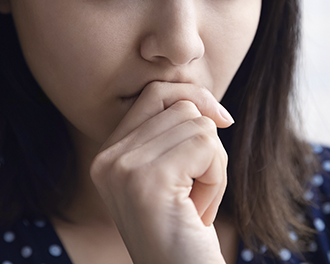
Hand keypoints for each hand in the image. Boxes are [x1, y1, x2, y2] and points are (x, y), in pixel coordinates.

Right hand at [90, 81, 232, 263]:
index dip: (193, 100)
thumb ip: (174, 135)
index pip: (154, 94)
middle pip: (180, 107)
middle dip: (205, 147)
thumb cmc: (184, 235)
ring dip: (213, 167)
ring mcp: (123, 168)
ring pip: (198, 124)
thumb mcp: (173, 177)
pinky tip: (199, 211)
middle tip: (195, 193)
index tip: (222, 122)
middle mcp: (107, 159)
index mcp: (107, 156)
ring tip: (195, 206)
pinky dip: (216, 178)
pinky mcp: (149, 179)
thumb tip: (211, 107)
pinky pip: (207, 145)